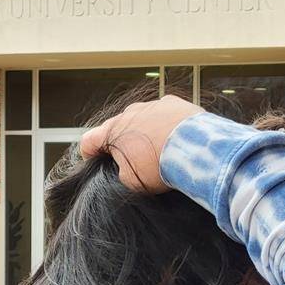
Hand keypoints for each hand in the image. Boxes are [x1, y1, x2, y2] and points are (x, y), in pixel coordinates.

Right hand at [80, 95, 202, 191]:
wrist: (195, 148)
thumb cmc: (162, 166)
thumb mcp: (133, 181)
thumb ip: (122, 172)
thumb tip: (126, 167)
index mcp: (113, 132)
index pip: (89, 140)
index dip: (89, 152)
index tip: (94, 159)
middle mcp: (129, 113)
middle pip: (118, 127)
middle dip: (124, 142)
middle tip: (135, 158)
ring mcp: (151, 105)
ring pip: (143, 118)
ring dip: (147, 130)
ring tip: (160, 148)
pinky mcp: (174, 103)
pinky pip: (165, 113)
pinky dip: (168, 123)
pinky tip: (176, 136)